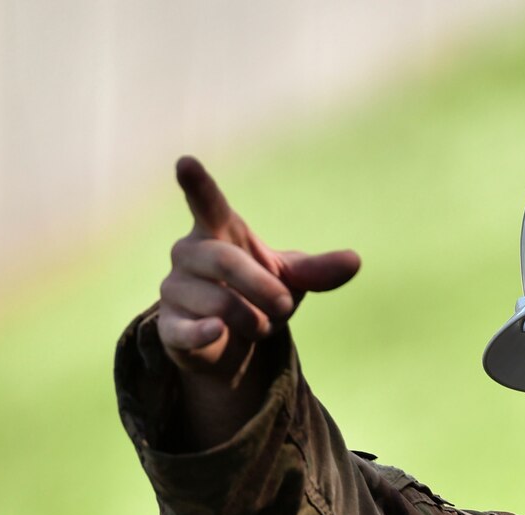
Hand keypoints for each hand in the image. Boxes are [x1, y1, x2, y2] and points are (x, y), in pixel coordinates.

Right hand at [157, 156, 359, 379]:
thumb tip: (354, 261)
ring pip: (217, 303)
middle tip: (283, 306)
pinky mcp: (169, 326)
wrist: (232, 342)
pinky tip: (217, 331)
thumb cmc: (258, 294)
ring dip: (252, 320)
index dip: (196, 183)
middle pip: (225, 261)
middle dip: (263, 288)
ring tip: (256, 326)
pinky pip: (187, 330)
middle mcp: (188, 253)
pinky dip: (206, 333)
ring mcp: (174, 289)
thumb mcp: (290, 278)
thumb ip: (317, 270)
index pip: (206, 203)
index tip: (184, 162)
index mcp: (217, 230)